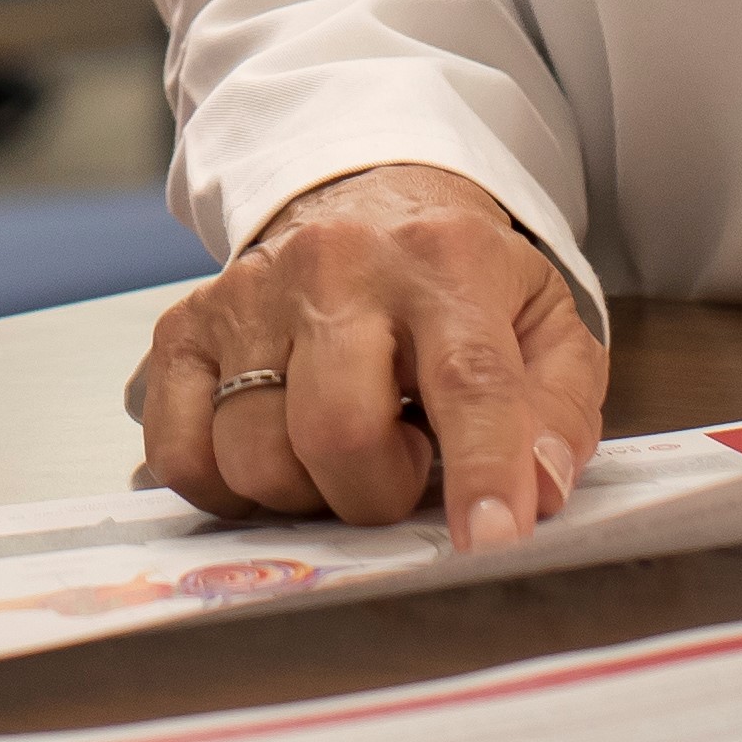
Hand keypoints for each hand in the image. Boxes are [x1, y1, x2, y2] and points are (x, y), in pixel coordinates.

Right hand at [131, 164, 609, 553]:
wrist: (362, 197)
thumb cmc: (456, 284)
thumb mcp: (542, 322)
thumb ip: (558, 409)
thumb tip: (539, 490)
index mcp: (444, 262)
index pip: (470, 379)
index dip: (485, 471)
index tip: (493, 543)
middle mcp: (337, 267)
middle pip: (340, 429)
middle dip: (378, 494)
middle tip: (404, 472)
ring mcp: (249, 293)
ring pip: (257, 457)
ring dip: (308, 492)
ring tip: (344, 446)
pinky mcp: (184, 326)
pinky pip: (183, 455)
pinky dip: (229, 489)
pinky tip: (276, 453)